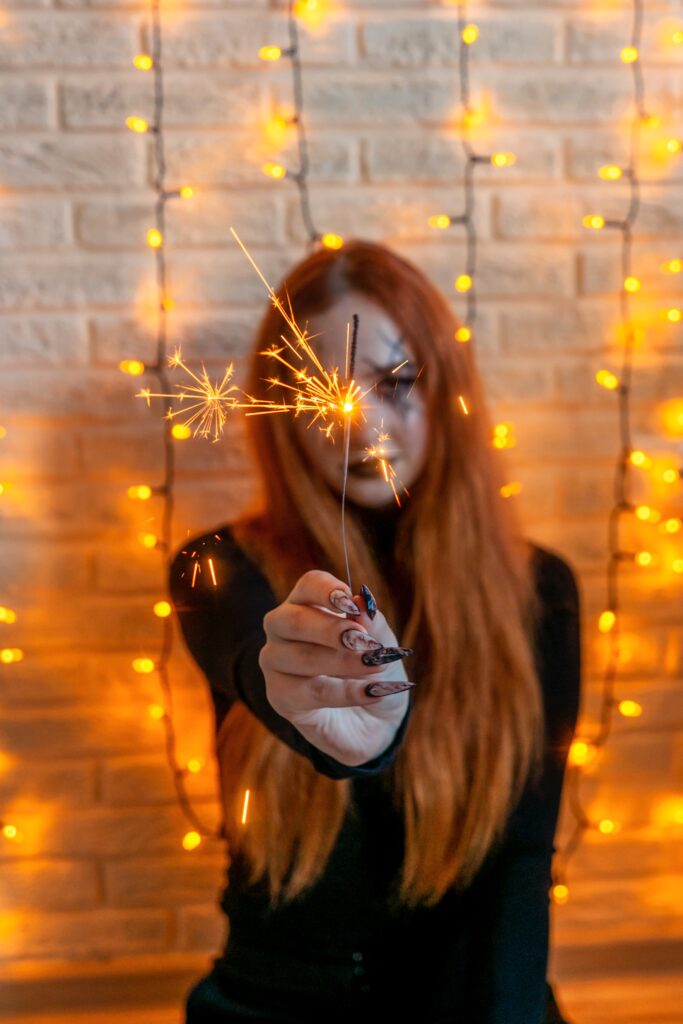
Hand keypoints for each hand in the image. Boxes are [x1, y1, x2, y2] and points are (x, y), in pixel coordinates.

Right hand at [259, 569, 413, 765]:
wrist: (374, 720)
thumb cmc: (372, 671)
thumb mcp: (383, 646)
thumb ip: (373, 625)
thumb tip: (363, 601)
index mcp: (308, 604)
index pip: (308, 586)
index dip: (326, 590)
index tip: (350, 602)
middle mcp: (283, 629)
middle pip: (293, 620)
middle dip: (329, 630)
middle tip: (363, 641)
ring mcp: (276, 662)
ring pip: (301, 657)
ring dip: (344, 663)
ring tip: (378, 667)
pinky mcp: (279, 696)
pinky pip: (310, 691)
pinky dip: (346, 692)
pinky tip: (373, 692)